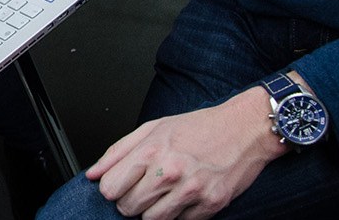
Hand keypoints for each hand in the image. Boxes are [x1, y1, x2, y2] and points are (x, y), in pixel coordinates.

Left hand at [86, 88, 287, 219]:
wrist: (245, 129)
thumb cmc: (199, 127)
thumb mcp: (153, 128)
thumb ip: (118, 151)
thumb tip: (92, 174)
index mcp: (151, 151)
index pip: (110, 188)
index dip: (113, 188)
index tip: (122, 184)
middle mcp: (169, 172)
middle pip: (128, 207)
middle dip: (131, 201)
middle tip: (145, 189)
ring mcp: (191, 191)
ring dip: (153, 211)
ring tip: (164, 193)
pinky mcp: (211, 205)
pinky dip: (179, 215)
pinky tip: (185, 197)